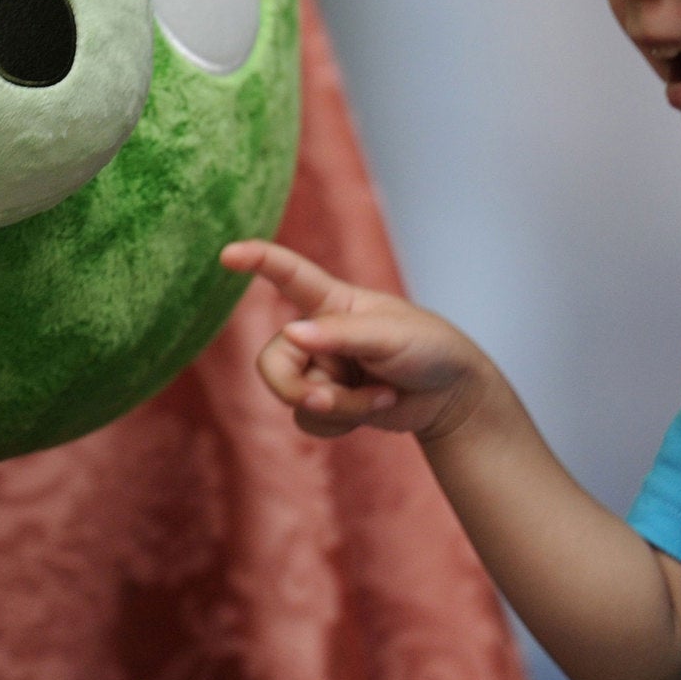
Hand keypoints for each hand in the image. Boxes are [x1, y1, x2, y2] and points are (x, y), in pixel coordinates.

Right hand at [219, 239, 493, 441]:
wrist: (451, 396)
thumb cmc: (427, 347)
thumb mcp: (390, 335)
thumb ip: (341, 335)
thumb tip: (290, 334)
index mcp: (332, 300)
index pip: (288, 274)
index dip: (257, 260)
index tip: (228, 255)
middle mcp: (317, 332)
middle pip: (273, 362)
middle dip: (297, 389)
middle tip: (329, 401)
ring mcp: (321, 368)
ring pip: (293, 396)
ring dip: (339, 407)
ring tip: (378, 397)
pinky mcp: (328, 402)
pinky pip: (309, 421)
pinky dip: (341, 424)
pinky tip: (373, 410)